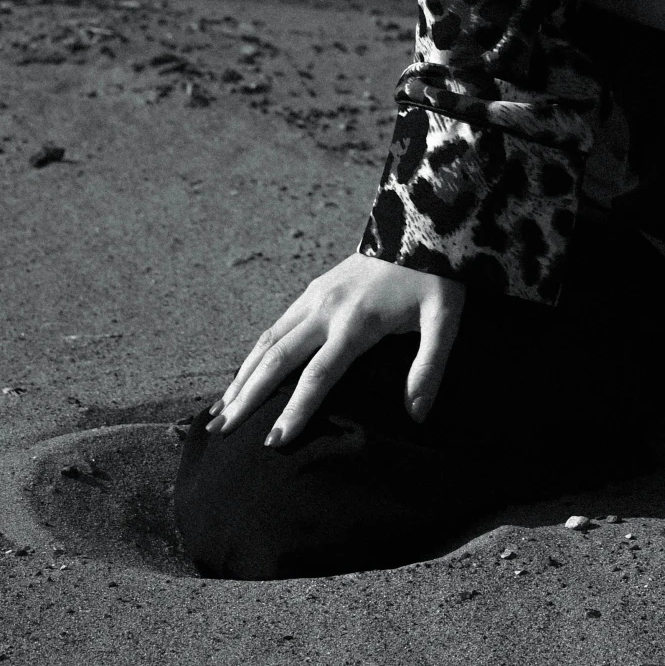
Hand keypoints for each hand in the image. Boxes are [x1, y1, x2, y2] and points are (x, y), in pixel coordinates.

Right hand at [206, 253, 463, 445]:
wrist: (422, 224)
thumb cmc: (436, 276)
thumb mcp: (445, 319)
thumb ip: (430, 366)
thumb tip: (417, 415)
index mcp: (356, 321)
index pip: (319, 374)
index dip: (296, 409)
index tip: (273, 441)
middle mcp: (326, 308)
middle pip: (278, 358)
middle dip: (248, 397)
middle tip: (221, 432)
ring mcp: (316, 296)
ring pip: (268, 341)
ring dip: (242, 376)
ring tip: (220, 410)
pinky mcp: (315, 289)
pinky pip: (276, 326)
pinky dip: (255, 354)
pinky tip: (244, 375)